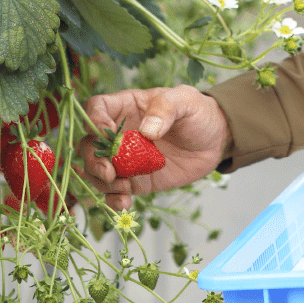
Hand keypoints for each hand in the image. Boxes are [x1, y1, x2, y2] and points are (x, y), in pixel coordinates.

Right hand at [80, 85, 231, 209]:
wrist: (215, 140)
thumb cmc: (197, 113)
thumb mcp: (186, 100)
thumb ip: (165, 108)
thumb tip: (146, 131)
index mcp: (126, 106)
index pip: (95, 109)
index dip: (93, 120)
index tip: (104, 134)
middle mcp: (119, 133)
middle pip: (88, 144)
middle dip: (92, 160)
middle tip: (110, 172)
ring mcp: (125, 158)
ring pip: (96, 170)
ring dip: (101, 182)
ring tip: (124, 188)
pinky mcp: (135, 180)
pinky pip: (115, 192)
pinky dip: (113, 199)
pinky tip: (125, 202)